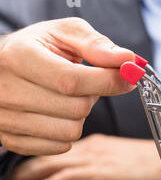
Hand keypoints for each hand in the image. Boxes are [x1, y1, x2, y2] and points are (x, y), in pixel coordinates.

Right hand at [0, 18, 135, 155]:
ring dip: (80, 115)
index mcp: (18, 57)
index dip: (108, 81)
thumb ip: (96, 44)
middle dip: (93, 95)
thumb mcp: (65, 33)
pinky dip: (68, 131)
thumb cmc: (39, 48)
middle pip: (76, 108)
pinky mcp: (12, 140)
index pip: (71, 80)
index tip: (129, 76)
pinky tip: (59, 113)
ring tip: (69, 97)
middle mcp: (6, 90)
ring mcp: (6, 119)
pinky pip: (59, 146)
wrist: (3, 67)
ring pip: (71, 131)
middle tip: (86, 83)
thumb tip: (128, 60)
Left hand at [3, 134, 160, 179]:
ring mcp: (96, 157)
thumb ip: (106, 158)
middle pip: (50, 150)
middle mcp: (92, 146)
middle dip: (26, 160)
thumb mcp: (125, 156)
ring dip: (29, 172)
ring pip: (52, 162)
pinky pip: (66, 177)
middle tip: (8, 169)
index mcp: (98, 141)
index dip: (39, 149)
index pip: (60, 143)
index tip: (24, 158)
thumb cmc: (155, 159)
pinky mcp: (100, 171)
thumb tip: (91, 168)